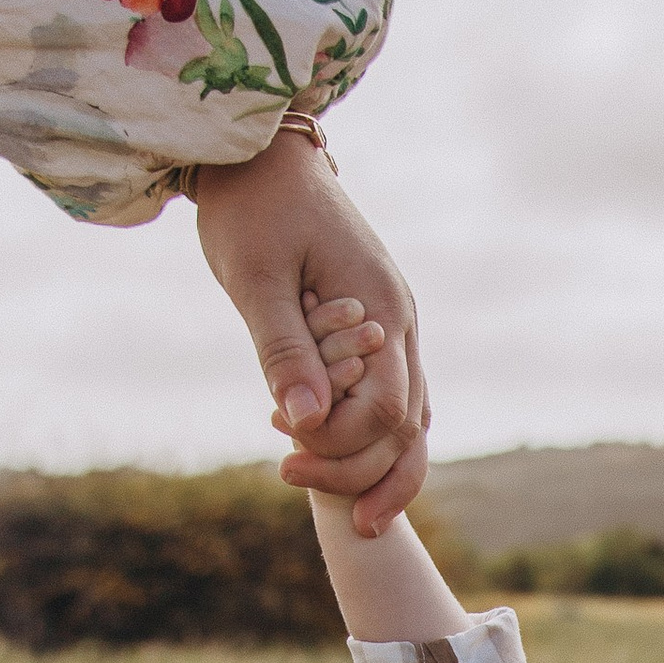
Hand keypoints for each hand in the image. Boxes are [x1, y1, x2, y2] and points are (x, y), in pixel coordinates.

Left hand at [190, 130, 430, 532]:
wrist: (262, 151)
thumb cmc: (252, 207)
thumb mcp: (256, 279)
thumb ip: (284, 350)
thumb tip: (306, 424)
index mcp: (383, 310)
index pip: (384, 413)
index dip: (340, 450)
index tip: (282, 458)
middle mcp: (402, 322)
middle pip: (409, 426)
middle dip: (362, 471)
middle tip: (290, 481)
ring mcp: (396, 325)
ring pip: (411, 416)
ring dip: (377, 464)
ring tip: (347, 511)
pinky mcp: (377, 326)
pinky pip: (393, 395)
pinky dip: (373, 434)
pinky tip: (338, 455)